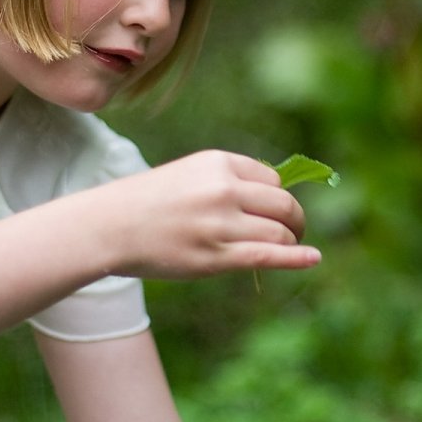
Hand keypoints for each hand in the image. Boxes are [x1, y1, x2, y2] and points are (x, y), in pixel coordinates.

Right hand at [88, 150, 319, 279]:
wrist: (109, 226)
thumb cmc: (148, 202)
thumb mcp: (190, 174)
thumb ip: (227, 181)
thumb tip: (274, 195)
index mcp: (218, 163)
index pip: (272, 180)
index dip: (278, 199)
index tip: (276, 211)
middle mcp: (223, 189)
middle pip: (284, 205)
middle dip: (294, 220)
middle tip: (294, 231)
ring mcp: (220, 224)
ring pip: (279, 232)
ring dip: (291, 241)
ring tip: (291, 247)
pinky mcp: (216, 257)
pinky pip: (268, 256)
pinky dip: (297, 258)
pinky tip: (313, 258)